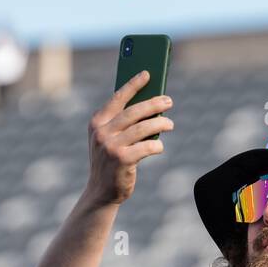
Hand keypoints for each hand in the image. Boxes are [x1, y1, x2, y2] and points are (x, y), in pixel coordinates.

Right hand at [84, 70, 173, 205]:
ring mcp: (111, 146)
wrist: (101, 192)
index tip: (147, 74)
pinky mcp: (122, 160)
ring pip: (143, 129)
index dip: (133, 85)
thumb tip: (150, 106)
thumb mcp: (109, 139)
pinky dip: (156, 147)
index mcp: (97, 122)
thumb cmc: (109, 161)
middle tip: (168, 101)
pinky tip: (159, 147)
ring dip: (160, 124)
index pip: (118, 98)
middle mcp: (102, 132)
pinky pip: (146, 147)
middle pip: (134, 112)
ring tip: (170, 124)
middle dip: (154, 104)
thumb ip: (122, 124)